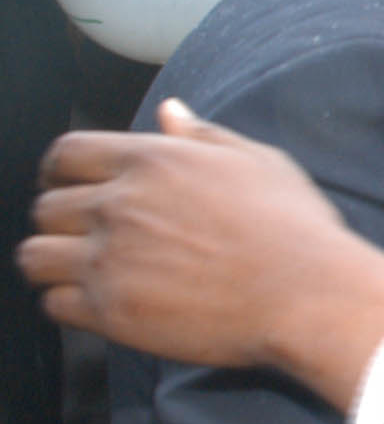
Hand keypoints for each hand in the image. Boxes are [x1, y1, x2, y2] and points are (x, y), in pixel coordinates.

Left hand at [16, 98, 383, 409]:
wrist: (309, 295)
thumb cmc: (294, 227)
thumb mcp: (259, 162)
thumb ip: (203, 135)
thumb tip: (169, 111)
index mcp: (152, 162)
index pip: (66, 154)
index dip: (60, 170)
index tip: (69, 185)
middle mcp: (120, 206)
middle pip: (46, 207)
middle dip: (62, 220)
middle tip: (90, 236)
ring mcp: (110, 260)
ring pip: (34, 257)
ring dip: (55, 263)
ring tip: (85, 271)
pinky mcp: (111, 312)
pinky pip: (54, 305)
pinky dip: (70, 304)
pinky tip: (102, 303)